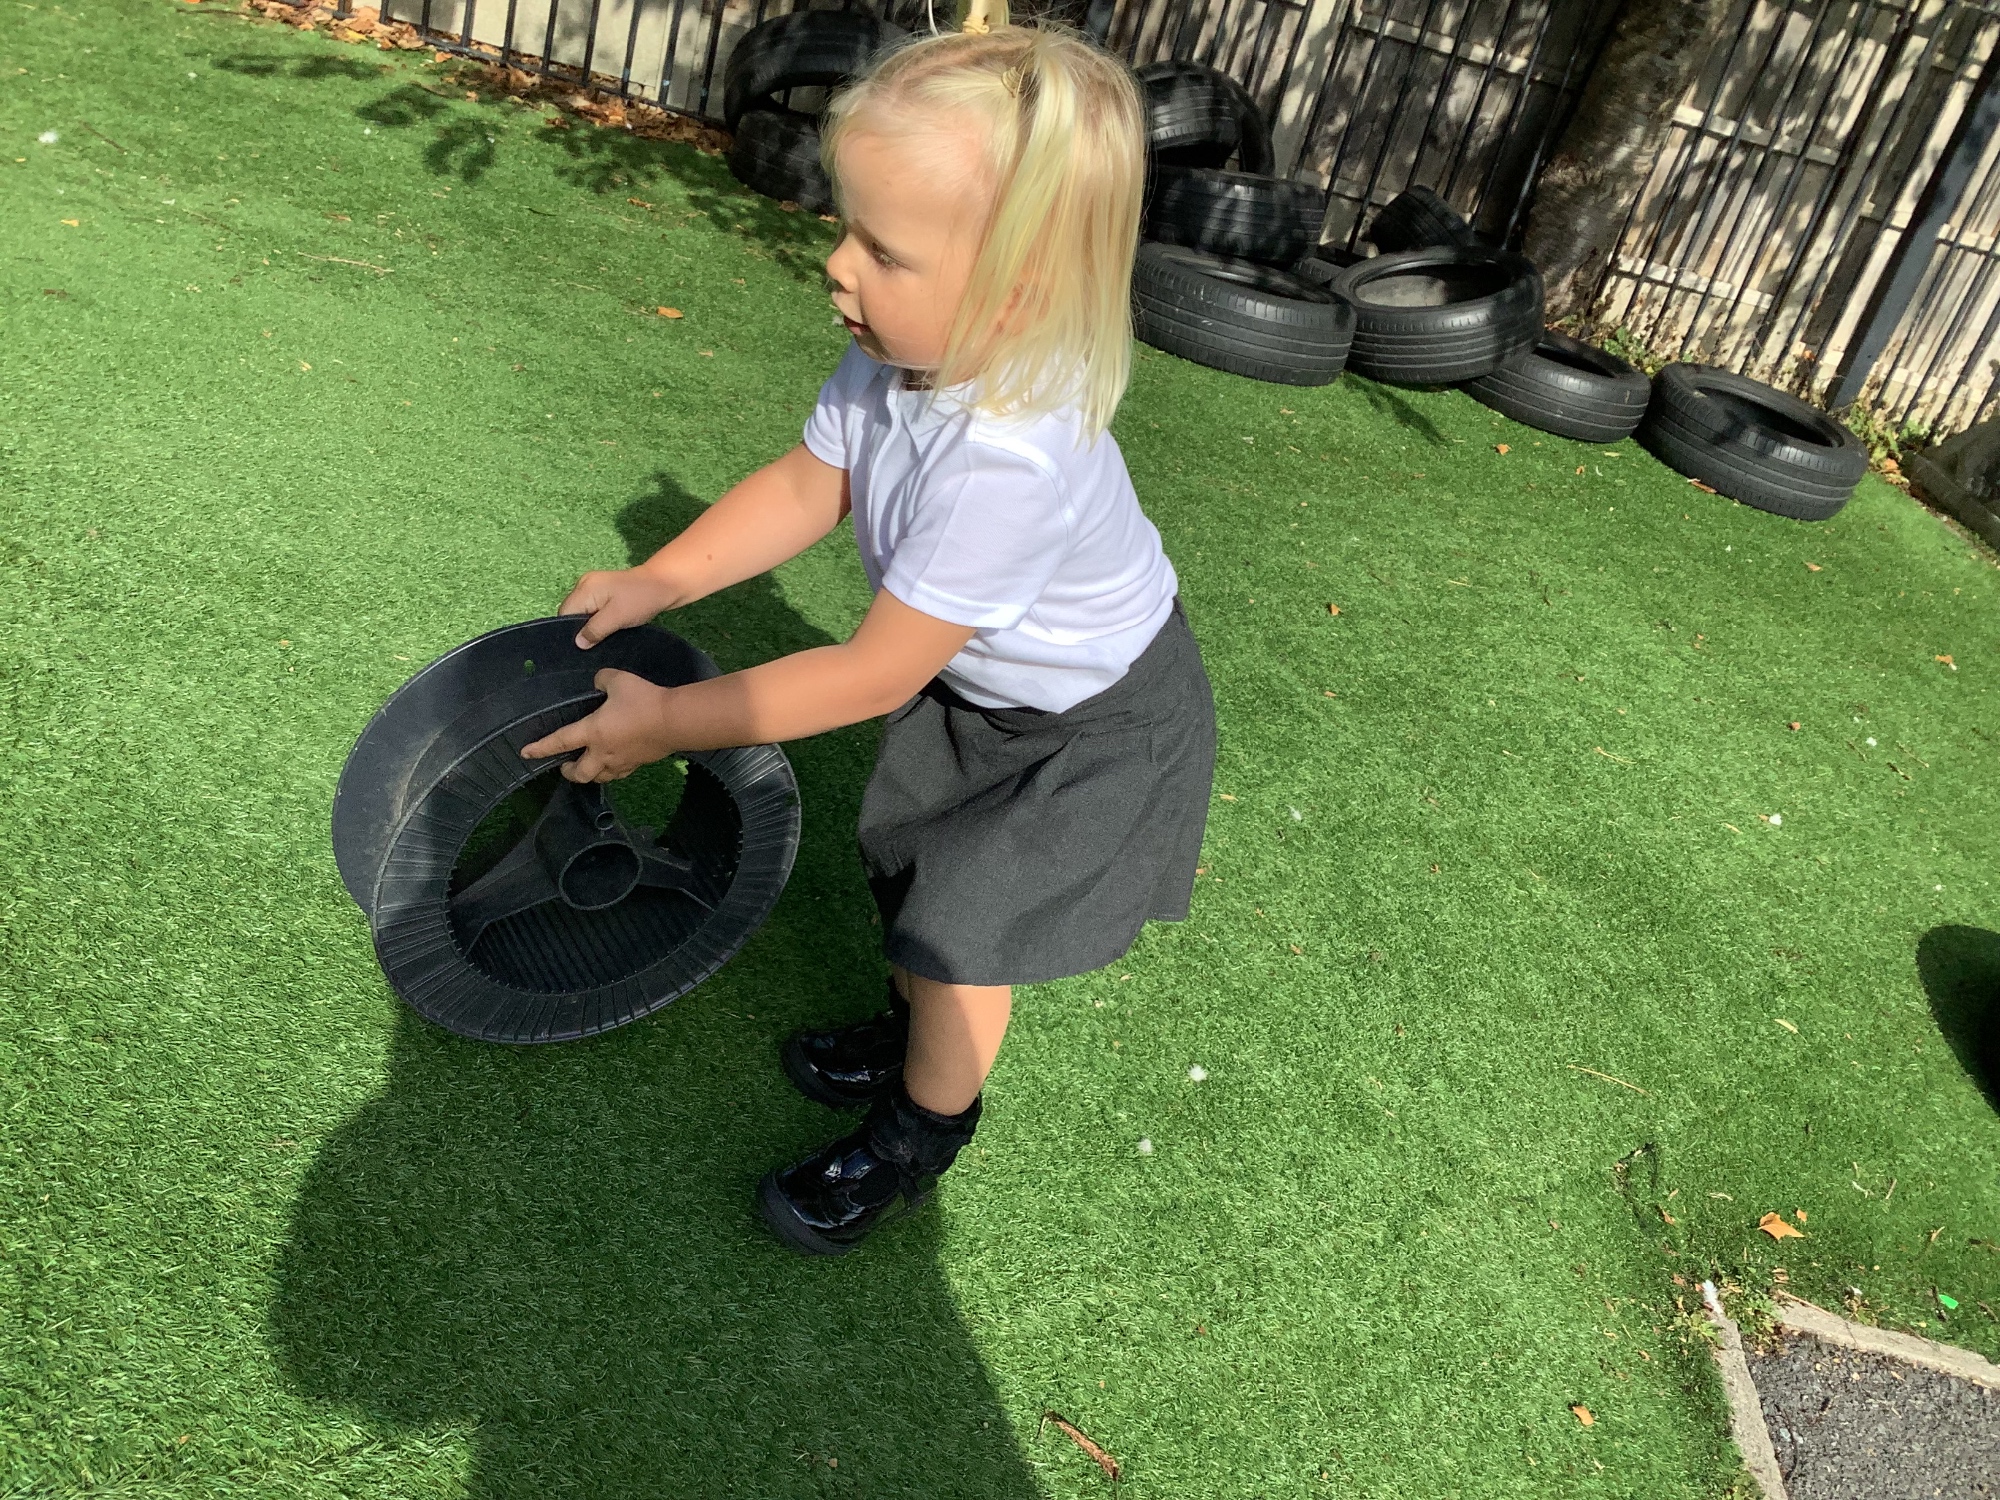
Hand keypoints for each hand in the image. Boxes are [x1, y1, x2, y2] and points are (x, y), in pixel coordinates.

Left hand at [519, 669, 677, 781]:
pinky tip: (614, 762)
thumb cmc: (643, 700)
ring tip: (588, 765)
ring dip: (589, 774)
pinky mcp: (637, 764)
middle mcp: (603, 752)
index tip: (526, 753)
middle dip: (568, 772)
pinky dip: (611, 771)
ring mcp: (621, 762)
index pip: (560, 742)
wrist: (675, 720)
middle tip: (564, 765)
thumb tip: (598, 681)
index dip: (541, 748)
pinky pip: (619, 774)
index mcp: (592, 732)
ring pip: (599, 778)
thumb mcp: (618, 680)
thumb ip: (602, 679)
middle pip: (579, 774)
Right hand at [560, 567, 685, 648]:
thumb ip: (595, 630)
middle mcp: (585, 585)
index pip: (564, 614)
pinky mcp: (605, 593)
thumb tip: (577, 643)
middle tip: (591, 648)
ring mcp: (595, 588)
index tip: (579, 649)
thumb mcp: (617, 617)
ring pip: (583, 613)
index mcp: (585, 588)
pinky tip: (605, 632)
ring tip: (598, 642)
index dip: (569, 632)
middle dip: (579, 631)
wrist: (665, 585)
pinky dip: (597, 622)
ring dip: (590, 628)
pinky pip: (593, 611)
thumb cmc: (641, 599)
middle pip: (572, 613)